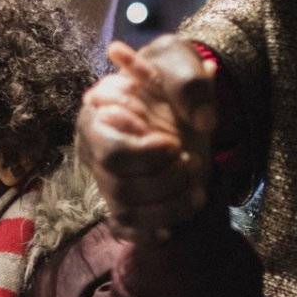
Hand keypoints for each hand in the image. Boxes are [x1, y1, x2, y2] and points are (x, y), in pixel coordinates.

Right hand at [76, 38, 218, 238]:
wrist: (184, 108)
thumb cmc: (173, 81)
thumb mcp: (182, 63)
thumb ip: (191, 83)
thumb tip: (203, 121)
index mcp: (98, 116)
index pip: (110, 152)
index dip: (146, 154)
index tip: (175, 143)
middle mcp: (94, 151)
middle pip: (118, 185)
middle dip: (162, 180)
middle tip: (188, 161)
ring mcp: (106, 180)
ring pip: (126, 212)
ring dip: (168, 206)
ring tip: (197, 190)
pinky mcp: (121, 202)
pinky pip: (126, 230)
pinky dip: (150, 232)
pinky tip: (173, 226)